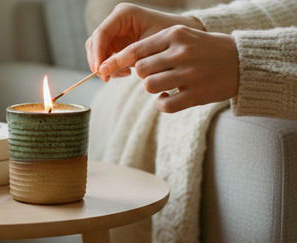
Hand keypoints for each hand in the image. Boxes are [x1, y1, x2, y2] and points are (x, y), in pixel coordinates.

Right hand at [85, 3, 204, 80]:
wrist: (181, 42)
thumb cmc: (170, 41)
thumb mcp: (148, 49)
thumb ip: (125, 58)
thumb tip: (103, 70)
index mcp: (124, 14)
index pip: (101, 33)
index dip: (97, 53)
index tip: (100, 70)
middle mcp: (117, 20)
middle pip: (95, 41)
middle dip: (98, 61)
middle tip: (106, 78)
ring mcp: (116, 32)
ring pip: (98, 50)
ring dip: (105, 65)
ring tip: (124, 74)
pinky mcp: (118, 43)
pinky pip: (106, 56)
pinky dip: (112, 67)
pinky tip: (126, 72)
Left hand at [101, 25, 238, 112]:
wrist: (243, 62)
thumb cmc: (206, 50)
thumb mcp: (183, 38)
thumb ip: (156, 46)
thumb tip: (122, 60)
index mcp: (176, 34)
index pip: (136, 49)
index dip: (117, 61)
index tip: (103, 68)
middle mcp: (182, 52)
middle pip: (141, 70)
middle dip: (143, 75)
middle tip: (157, 74)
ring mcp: (190, 74)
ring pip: (150, 86)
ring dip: (154, 88)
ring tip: (167, 85)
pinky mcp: (196, 94)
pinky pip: (165, 105)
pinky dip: (163, 104)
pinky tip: (170, 98)